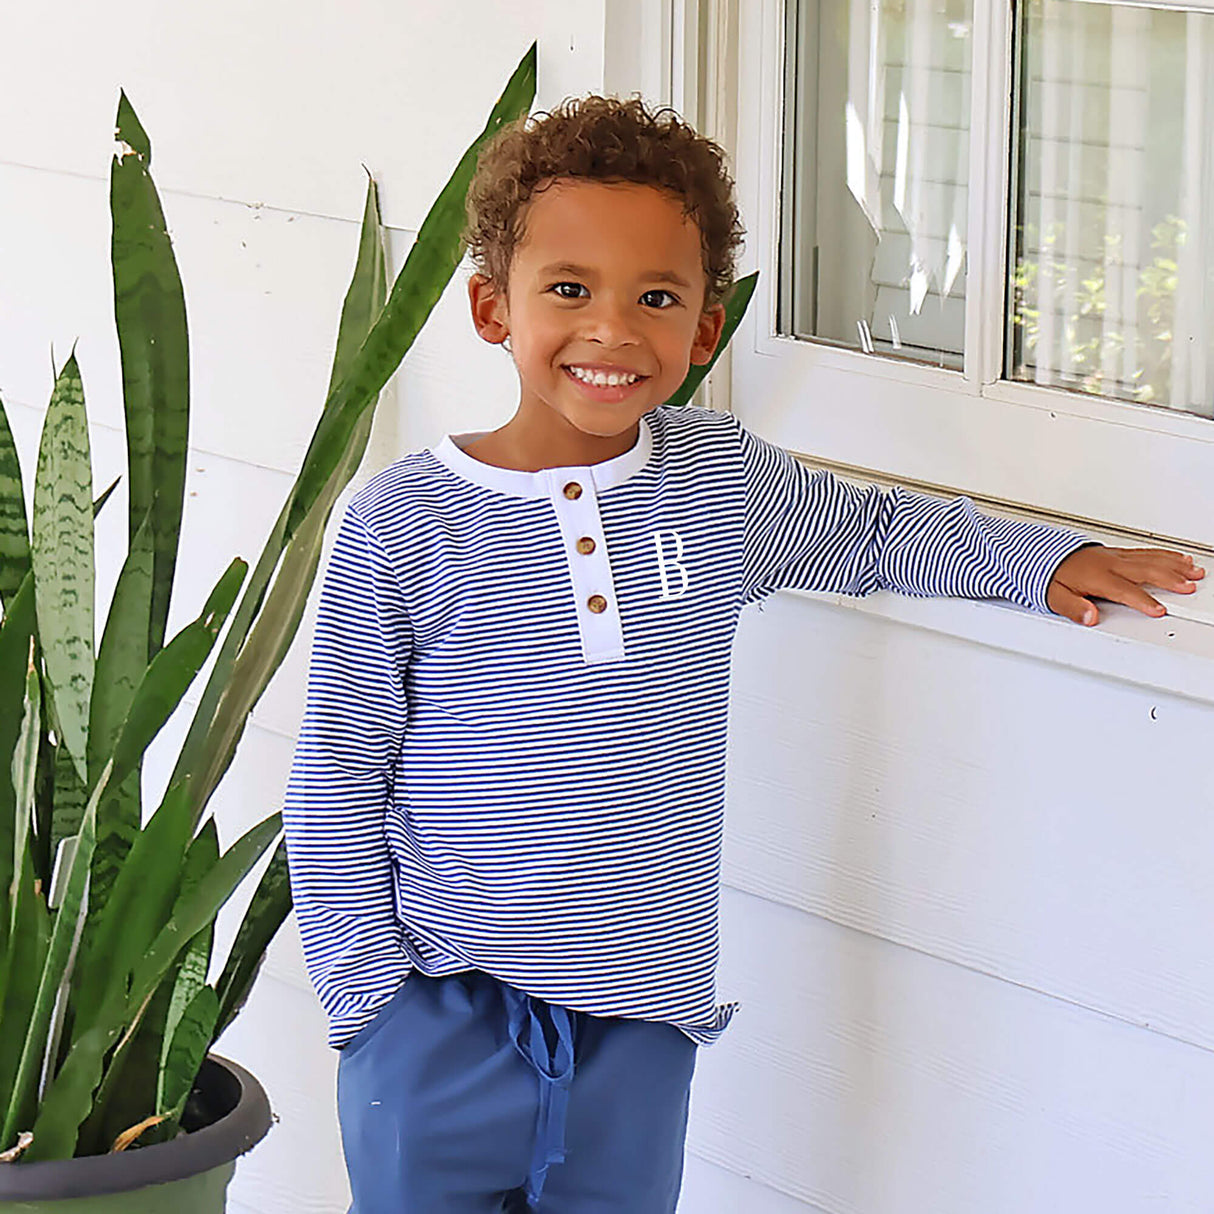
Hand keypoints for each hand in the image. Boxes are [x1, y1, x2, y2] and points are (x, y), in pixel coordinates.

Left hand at [1047, 545, 1205, 625]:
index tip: (1158, 610)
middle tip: (1189, 586)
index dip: (1141, 600)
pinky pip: (1146, 552)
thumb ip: (1072, 608)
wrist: (1043, 553)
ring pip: (1150, 558)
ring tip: (1194, 571)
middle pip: (1145, 570)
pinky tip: (1178, 558)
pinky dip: (1165, 555)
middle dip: (1169, 579)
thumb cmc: (1050, 576)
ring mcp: (1115, 556)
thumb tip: (1089, 617)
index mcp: (1096, 577)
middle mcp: (1109, 564)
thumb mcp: (1053, 596)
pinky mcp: (1117, 552)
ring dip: (1174, 565)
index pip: (1124, 590)